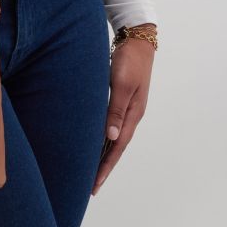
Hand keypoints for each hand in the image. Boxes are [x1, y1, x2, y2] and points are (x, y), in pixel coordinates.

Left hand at [92, 25, 155, 195]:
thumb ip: (116, 110)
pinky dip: (101, 137)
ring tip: (89, 170)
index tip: (94, 185)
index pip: (117, 147)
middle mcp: (130, 115)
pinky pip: (109, 124)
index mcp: (133, 114)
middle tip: (90, 186)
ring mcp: (126, 107)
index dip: (105, 167)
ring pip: (112, 137)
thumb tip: (110, 136)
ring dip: (102, 154)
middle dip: (103, 167)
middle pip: (115, 147)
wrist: (137, 40)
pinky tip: (93, 142)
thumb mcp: (122, 84)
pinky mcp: (119, 99)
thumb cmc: (129, 60)